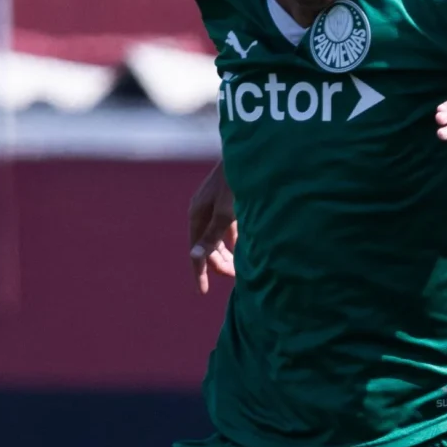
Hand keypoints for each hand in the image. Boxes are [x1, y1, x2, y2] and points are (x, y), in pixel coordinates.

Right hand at [186, 163, 235, 294]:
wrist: (250, 153)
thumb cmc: (238, 181)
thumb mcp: (226, 212)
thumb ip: (213, 235)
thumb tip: (196, 257)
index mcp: (197, 215)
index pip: (196, 251)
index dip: (199, 272)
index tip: (202, 292)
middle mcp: (203, 211)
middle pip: (207, 246)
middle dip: (219, 264)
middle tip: (237, 279)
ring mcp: (215, 206)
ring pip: (218, 238)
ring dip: (228, 254)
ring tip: (241, 269)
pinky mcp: (229, 202)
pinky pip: (228, 228)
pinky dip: (235, 241)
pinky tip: (243, 249)